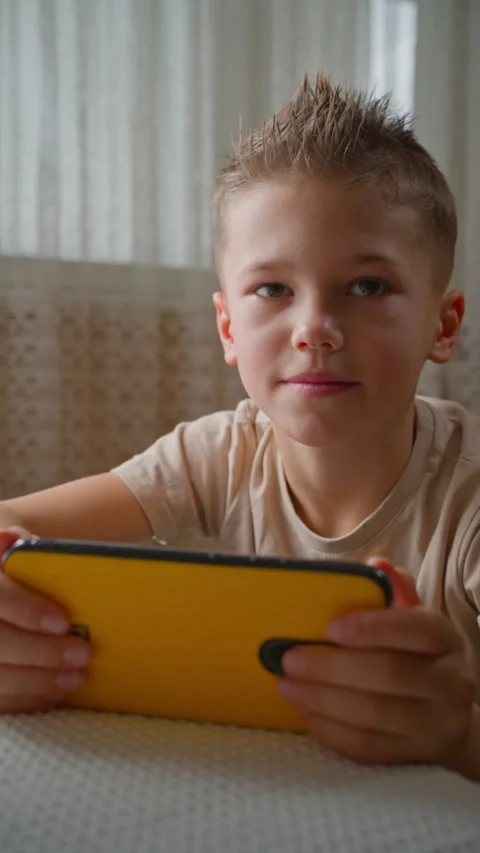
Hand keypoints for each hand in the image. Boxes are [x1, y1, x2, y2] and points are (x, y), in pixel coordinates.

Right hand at [0, 528, 90, 712]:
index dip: (27, 610)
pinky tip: (55, 693)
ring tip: (75, 678)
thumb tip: (12, 540)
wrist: (0, 603)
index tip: (62, 621)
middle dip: (41, 652)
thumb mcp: (5, 554)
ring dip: (38, 682)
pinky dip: (27, 700)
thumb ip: (17, 550)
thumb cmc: (8, 575)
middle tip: (82, 654)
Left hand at [278, 557, 476, 770]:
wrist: (446, 714)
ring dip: (322, 700)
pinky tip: (305, 712)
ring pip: (374, 715)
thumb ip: (392, 591)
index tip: (330, 627)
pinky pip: (367, 747)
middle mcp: (450, 683)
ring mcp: (435, 725)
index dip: (373, 628)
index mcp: (445, 640)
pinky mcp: (414, 756)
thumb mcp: (411, 620)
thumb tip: (375, 566)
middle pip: (389, 675)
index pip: (416, 629)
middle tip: (289, 659)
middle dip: (331, 667)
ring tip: (286, 685)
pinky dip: (330, 730)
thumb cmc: (414, 655)